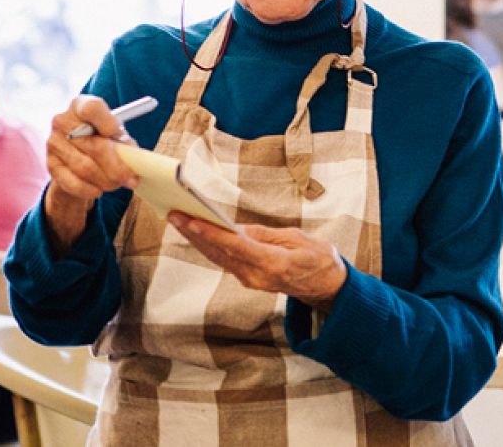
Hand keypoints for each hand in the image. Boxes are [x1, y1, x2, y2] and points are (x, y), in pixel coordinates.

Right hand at [42, 95, 139, 254]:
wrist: (80, 153)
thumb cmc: (103, 138)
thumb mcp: (116, 135)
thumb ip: (123, 142)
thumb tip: (132, 158)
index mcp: (81, 105)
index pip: (91, 109)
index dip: (106, 121)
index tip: (117, 133)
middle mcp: (63, 121)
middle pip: (93, 145)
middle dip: (116, 167)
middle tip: (130, 179)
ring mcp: (54, 143)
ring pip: (84, 167)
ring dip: (105, 180)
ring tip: (118, 184)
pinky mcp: (50, 164)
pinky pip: (71, 181)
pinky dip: (87, 189)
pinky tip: (98, 191)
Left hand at [170, 215, 348, 312]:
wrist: (327, 288)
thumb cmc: (319, 259)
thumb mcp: (297, 238)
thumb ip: (265, 235)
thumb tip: (236, 228)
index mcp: (273, 264)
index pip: (236, 247)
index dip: (212, 234)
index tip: (192, 220)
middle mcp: (257, 276)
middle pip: (220, 254)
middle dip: (195, 234)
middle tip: (174, 215)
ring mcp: (251, 281)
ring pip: (218, 259)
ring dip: (197, 240)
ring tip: (179, 220)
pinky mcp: (249, 279)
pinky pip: (224, 262)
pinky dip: (209, 247)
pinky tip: (196, 234)